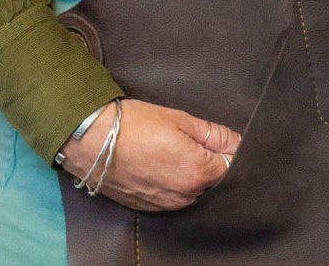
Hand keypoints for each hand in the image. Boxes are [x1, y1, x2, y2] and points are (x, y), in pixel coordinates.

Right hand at [57, 99, 240, 211]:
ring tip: (177, 150)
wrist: (92, 140)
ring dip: (193, 174)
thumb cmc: (136, 125)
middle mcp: (183, 196)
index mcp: (196, 172)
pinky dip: (175, 183)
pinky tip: (164, 164)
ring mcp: (164, 205)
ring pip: (193, 191)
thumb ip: (214, 135)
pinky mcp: (148, 207)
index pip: (230, 166)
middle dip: (213, 163)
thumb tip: (237, 143)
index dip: (230, 151)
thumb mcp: (182, 120)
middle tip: (200, 141)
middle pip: (213, 181)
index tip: (223, 140)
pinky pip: (173, 197)